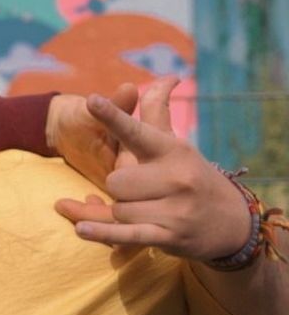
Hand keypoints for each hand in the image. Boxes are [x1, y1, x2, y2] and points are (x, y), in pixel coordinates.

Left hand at [54, 78, 249, 260]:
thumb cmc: (193, 177)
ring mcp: (175, 209)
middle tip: (145, 190)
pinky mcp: (169, 236)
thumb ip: (157, 114)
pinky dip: (102, 233)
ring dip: (124, 212)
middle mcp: (175, 178)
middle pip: (115, 181)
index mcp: (172, 150)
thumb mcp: (176, 145)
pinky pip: (125, 234)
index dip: (112, 116)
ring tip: (151, 210)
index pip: (136, 131)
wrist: (234, 223)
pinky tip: (80, 228)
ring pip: (118, 209)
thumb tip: (166, 77)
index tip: (91, 100)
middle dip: (120, 188)